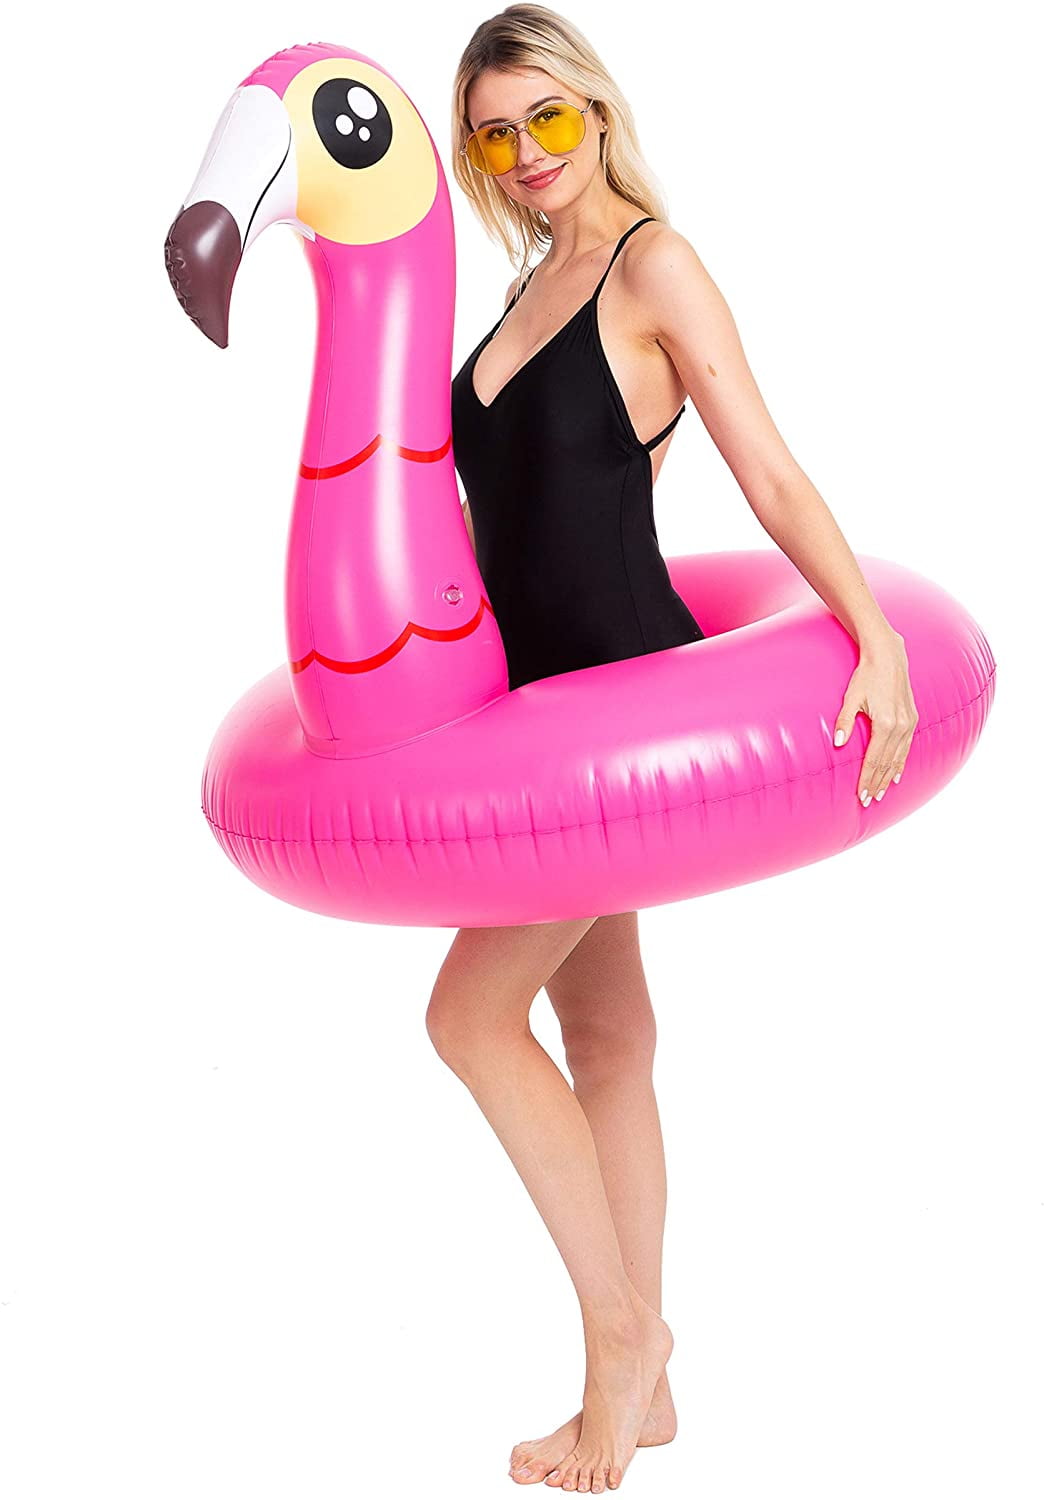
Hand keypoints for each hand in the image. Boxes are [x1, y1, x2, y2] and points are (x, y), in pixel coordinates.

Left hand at [833, 629, 918, 806]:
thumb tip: (838, 744)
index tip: (861, 795)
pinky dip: (901, 762)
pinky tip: (896, 773)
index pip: (874, 759)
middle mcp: (901, 726)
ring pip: (899, 757)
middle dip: (877, 783)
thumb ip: (844, 722)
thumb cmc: (866, 677)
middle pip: (887, 762)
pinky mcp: (913, 719)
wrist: (889, 658)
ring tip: (880, 792)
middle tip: (868, 800)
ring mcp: (909, 723)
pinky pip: (907, 747)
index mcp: (885, 724)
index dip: (867, 779)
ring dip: (888, 776)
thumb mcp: (851, 698)